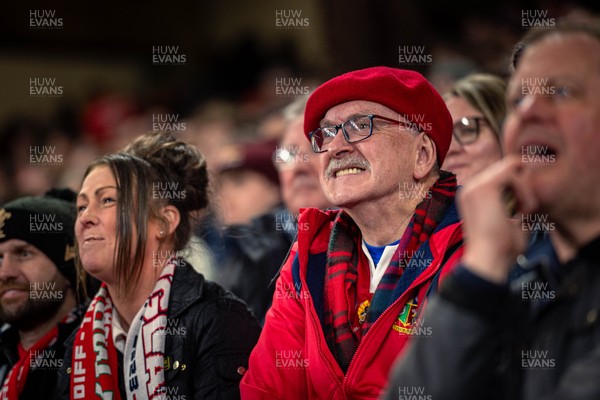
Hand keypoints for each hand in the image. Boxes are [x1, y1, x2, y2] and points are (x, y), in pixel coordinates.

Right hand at [458, 156, 538, 283]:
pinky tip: (524, 209)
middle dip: (522, 186)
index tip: (523, 210)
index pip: (501, 175)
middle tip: (524, 211)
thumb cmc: (501, 249)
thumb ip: (516, 205)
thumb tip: (531, 193)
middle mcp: (470, 187)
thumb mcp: (509, 221)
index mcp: (472, 195)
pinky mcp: (484, 186)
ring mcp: (474, 185)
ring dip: (524, 188)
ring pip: (511, 166)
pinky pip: (513, 170)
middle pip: (506, 167)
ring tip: (524, 211)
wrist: (488, 260)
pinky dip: (524, 189)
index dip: (519, 187)